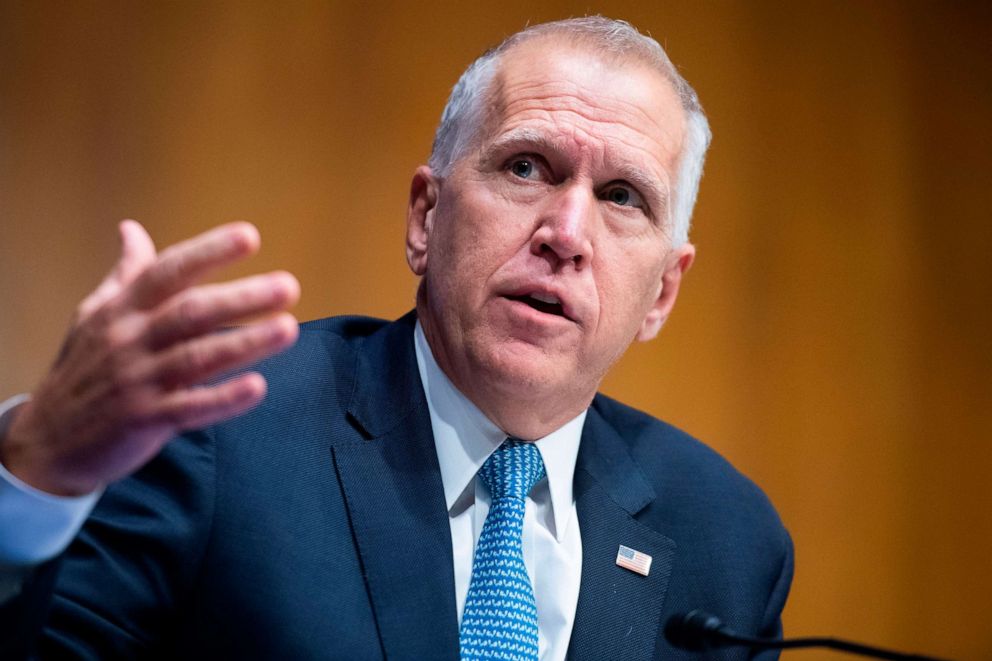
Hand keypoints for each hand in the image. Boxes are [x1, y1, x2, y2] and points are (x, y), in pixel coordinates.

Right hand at [0, 220, 299, 495]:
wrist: (48, 439)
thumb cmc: (84, 369)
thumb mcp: (95, 315)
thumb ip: (125, 275)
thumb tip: (132, 229)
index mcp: (122, 309)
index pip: (169, 271)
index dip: (209, 252)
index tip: (250, 236)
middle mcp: (130, 340)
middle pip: (191, 312)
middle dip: (242, 298)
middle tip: (289, 286)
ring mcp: (138, 381)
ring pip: (197, 357)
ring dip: (245, 343)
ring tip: (288, 328)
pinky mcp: (145, 420)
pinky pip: (190, 408)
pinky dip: (223, 399)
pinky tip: (257, 387)